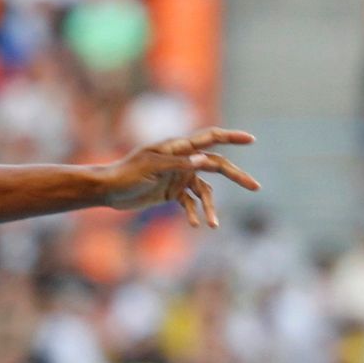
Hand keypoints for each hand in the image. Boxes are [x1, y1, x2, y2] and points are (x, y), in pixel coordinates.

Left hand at [99, 128, 260, 228]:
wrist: (108, 190)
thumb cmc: (127, 174)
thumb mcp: (153, 168)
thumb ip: (180, 164)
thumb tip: (207, 159)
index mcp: (178, 148)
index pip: (210, 138)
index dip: (231, 137)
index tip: (251, 140)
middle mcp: (182, 160)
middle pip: (216, 166)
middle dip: (236, 176)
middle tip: (255, 186)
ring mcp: (178, 176)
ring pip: (204, 190)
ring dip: (210, 207)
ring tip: (214, 224)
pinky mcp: (171, 192)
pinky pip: (189, 202)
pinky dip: (193, 213)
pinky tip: (194, 225)